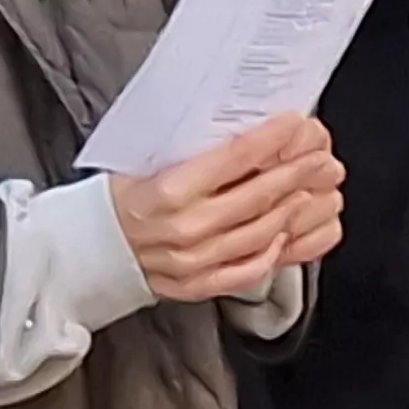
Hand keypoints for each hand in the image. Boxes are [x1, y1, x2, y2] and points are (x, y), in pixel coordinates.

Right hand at [112, 115, 346, 302]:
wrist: (88, 249)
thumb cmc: (120, 199)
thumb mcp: (145, 162)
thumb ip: (191, 153)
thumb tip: (237, 125)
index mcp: (169, 190)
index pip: (233, 159)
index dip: (270, 139)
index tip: (293, 123)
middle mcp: (184, 228)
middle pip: (256, 197)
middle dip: (296, 173)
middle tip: (321, 158)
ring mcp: (193, 261)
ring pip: (259, 234)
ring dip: (293, 210)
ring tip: (312, 190)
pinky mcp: (197, 285)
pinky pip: (246, 271)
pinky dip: (271, 253)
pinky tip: (286, 234)